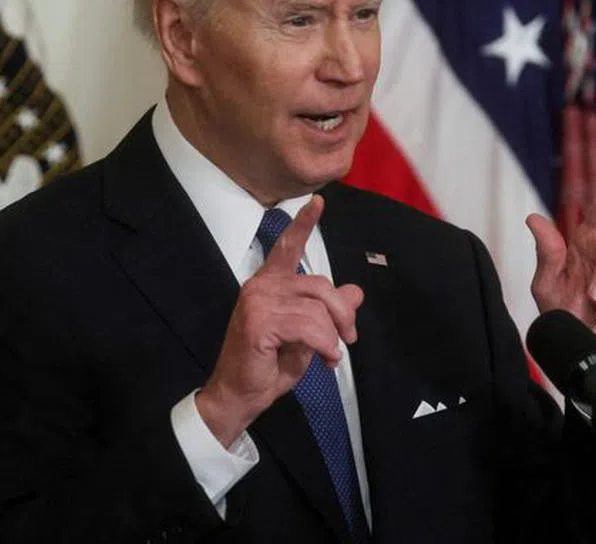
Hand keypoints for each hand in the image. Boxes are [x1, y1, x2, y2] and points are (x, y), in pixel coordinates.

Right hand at [196, 195, 364, 446]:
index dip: (303, 223)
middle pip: (320, 285)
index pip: (287, 246)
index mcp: (269, 283)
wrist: (240, 395)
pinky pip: (309, 327)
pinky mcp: (259, 321)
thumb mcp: (307, 335)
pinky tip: (324, 359)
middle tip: (349, 339)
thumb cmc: (268, 365)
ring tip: (329, 355)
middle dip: (342, 314)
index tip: (318, 201)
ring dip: (332, 337)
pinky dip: (325, 345)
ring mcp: (257, 301)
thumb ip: (327, 311)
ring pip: (317, 309)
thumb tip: (355, 292)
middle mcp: (261, 285)